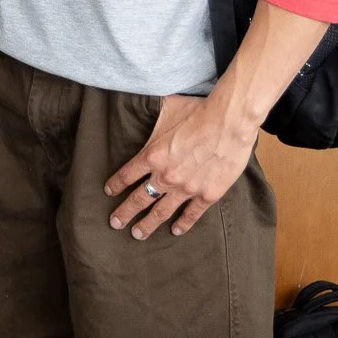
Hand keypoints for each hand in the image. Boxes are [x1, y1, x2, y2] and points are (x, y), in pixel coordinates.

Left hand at [104, 94, 258, 238]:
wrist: (229, 122)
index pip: (127, 175)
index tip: (109, 192)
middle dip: (124, 213)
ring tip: (137, 234)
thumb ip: (152, 114)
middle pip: (139, 199)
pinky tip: (175, 231)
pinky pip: (191, 214)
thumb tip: (142, 103)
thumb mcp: (166, 110)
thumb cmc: (198, 112)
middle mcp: (165, 176)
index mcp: (152, 155)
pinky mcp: (207, 195)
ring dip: (148, 224)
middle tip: (115, 223)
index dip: (116, 185)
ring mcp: (186, 188)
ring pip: (161, 212)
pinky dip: (183, 224)